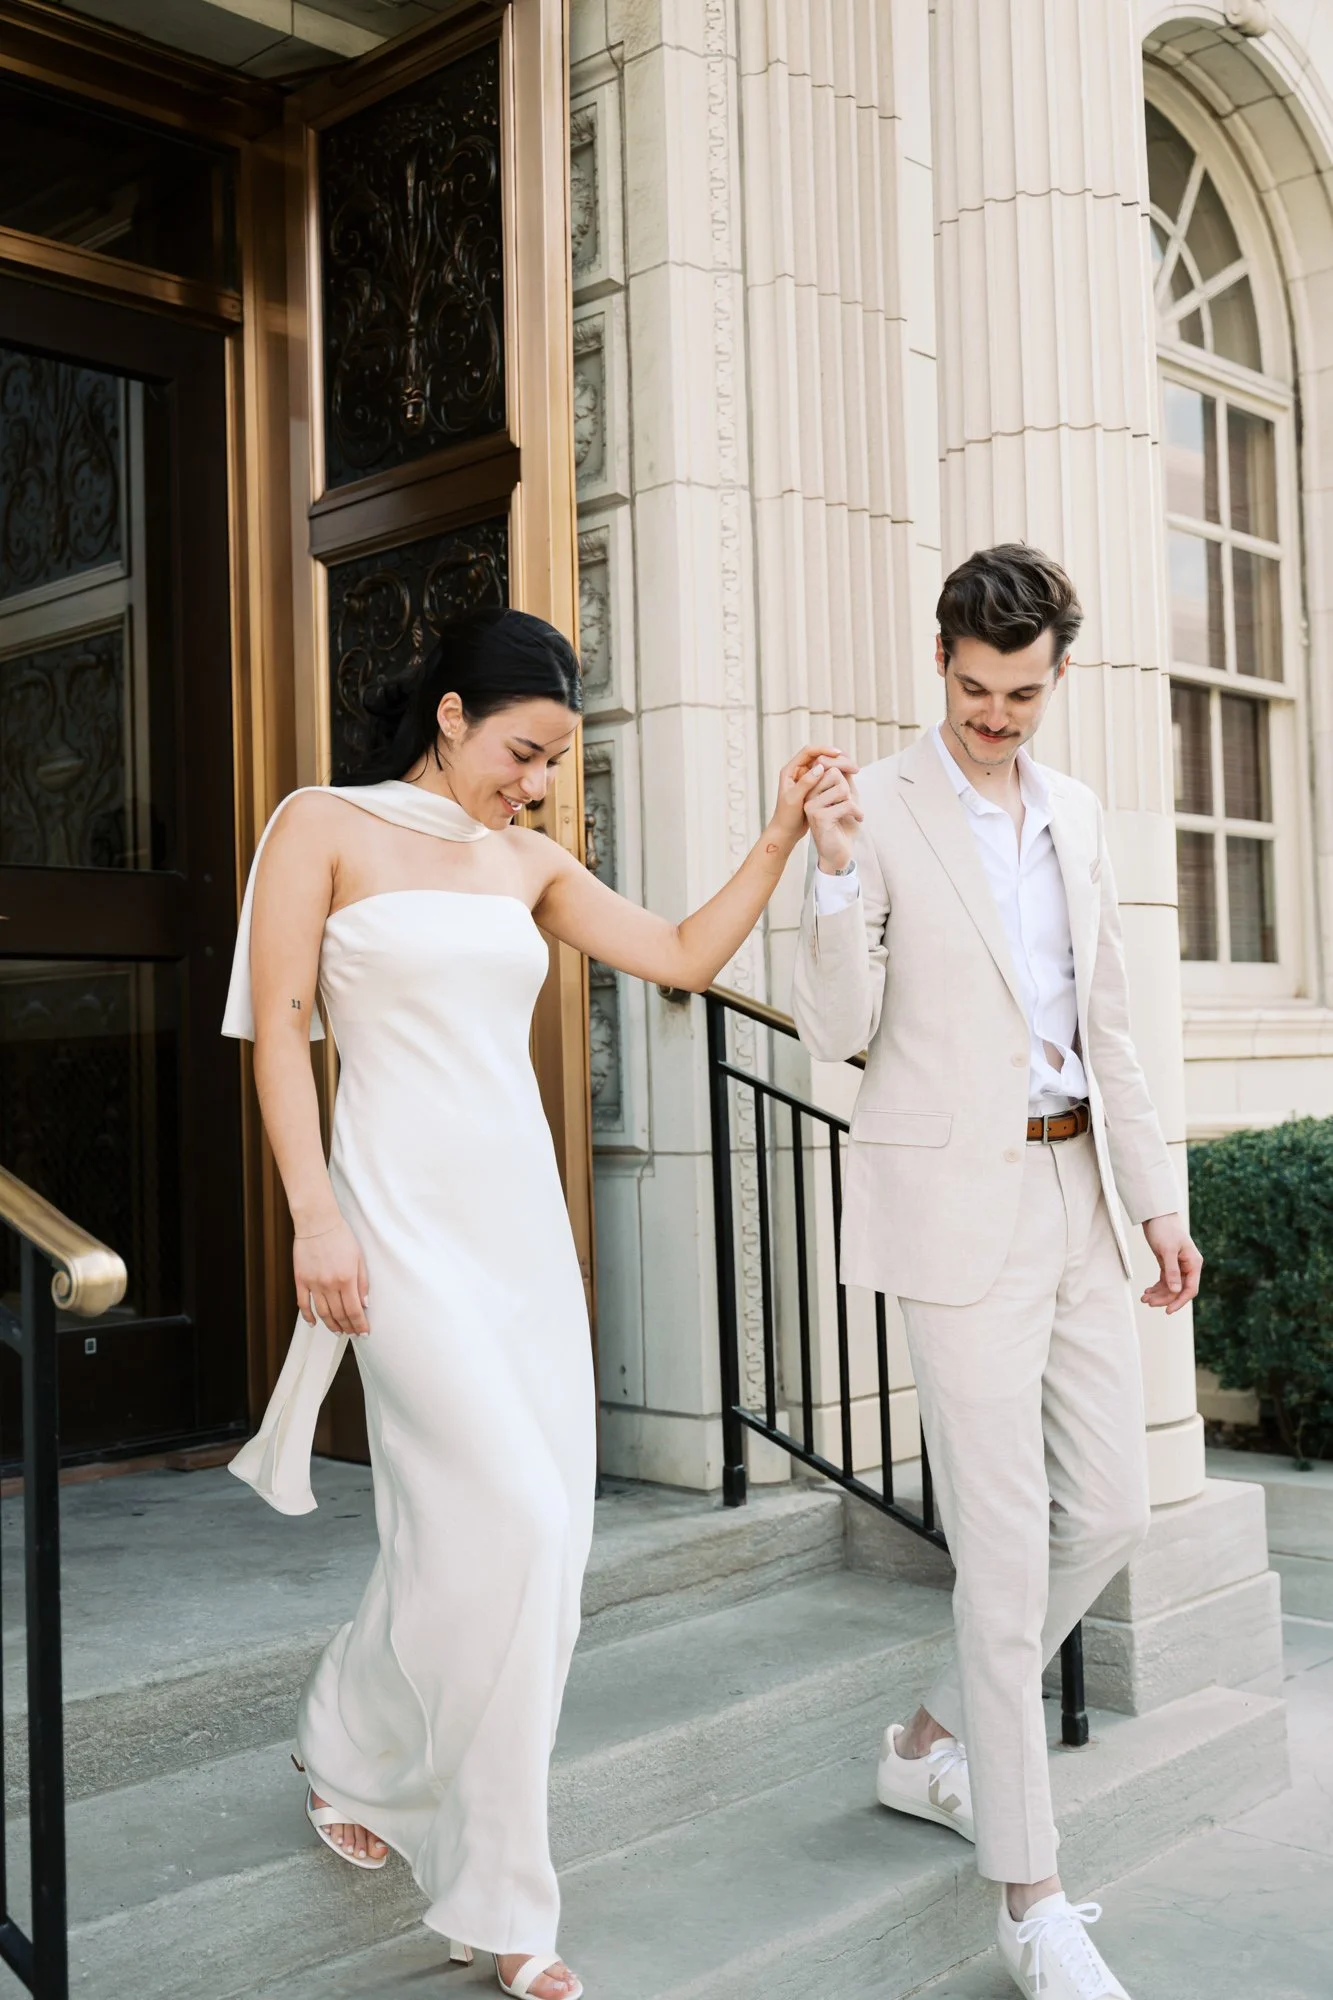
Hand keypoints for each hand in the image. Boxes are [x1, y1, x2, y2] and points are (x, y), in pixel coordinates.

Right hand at [293, 1216, 370, 1334]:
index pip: (354, 1310)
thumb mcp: (359, 1257)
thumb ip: (363, 1282)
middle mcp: (330, 1284)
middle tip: (352, 1334)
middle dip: (347, 1327)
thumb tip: (365, 1304)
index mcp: (347, 1279)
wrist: (317, 1222)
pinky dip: (308, 1316)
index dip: (359, 1324)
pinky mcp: (300, 1279)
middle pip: (339, 1314)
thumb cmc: (341, 1236)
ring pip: (322, 1313)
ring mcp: (313, 1283)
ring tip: (338, 1332)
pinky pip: (303, 1304)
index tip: (363, 1332)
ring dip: (331, 1325)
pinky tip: (314, 1323)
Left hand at [767, 745, 858, 849]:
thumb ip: (806, 783)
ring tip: (852, 769)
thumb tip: (820, 767)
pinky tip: (848, 779)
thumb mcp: (794, 800)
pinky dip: (837, 775)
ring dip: (838, 765)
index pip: (808, 752)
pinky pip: (826, 775)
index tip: (839, 754)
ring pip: (824, 765)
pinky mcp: (813, 786)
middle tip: (850, 762)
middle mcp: (798, 771)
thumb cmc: (786, 817)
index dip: (824, 750)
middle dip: (835, 756)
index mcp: (790, 770)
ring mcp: (805, 778)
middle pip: (818, 755)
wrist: (786, 831)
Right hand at [805, 761, 862, 873]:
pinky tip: (858, 819)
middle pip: (834, 773)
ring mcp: (811, 805)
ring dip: (853, 800)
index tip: (856, 770)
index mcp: (813, 787)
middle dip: (848, 787)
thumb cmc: (844, 824)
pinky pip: (845, 804)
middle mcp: (808, 794)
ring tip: (853, 811)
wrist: (839, 852)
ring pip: (841, 787)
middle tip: (851, 802)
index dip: (844, 762)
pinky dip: (857, 812)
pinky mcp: (818, 817)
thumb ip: (843, 777)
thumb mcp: (846, 796)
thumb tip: (842, 755)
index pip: (827, 763)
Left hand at [1140, 1213, 1201, 1314]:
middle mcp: (1188, 1266)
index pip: (1190, 1289)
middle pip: (1178, 1290)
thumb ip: (1172, 1271)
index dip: (1180, 1301)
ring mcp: (1178, 1266)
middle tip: (1147, 1303)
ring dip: (1158, 1294)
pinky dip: (1156, 1287)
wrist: (1156, 1215)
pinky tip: (1147, 1292)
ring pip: (1170, 1287)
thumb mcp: (1167, 1251)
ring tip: (1144, 1299)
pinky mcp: (1168, 1264)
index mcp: (1193, 1263)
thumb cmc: (1165, 1229)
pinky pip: (1164, 1281)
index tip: (1168, 1310)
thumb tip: (1176, 1290)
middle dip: (1164, 1298)